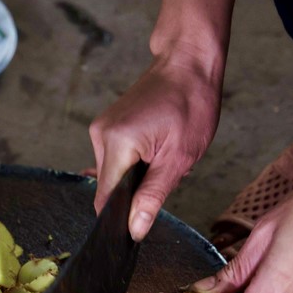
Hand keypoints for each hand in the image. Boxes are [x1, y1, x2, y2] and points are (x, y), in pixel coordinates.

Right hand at [89, 54, 222, 240]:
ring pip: (114, 173)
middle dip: (137, 191)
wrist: (188, 63)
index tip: (139, 223)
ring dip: (138, 175)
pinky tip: (155, 147)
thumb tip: (135, 230)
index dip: (120, 217)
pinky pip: (116, 158)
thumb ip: (152, 197)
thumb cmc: (191, 104)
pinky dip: (135, 162)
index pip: (106, 198)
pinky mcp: (106, 126)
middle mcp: (100, 136)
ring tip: (164, 154)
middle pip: (110, 186)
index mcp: (117, 144)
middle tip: (167, 172)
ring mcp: (100, 129)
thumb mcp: (179, 158)